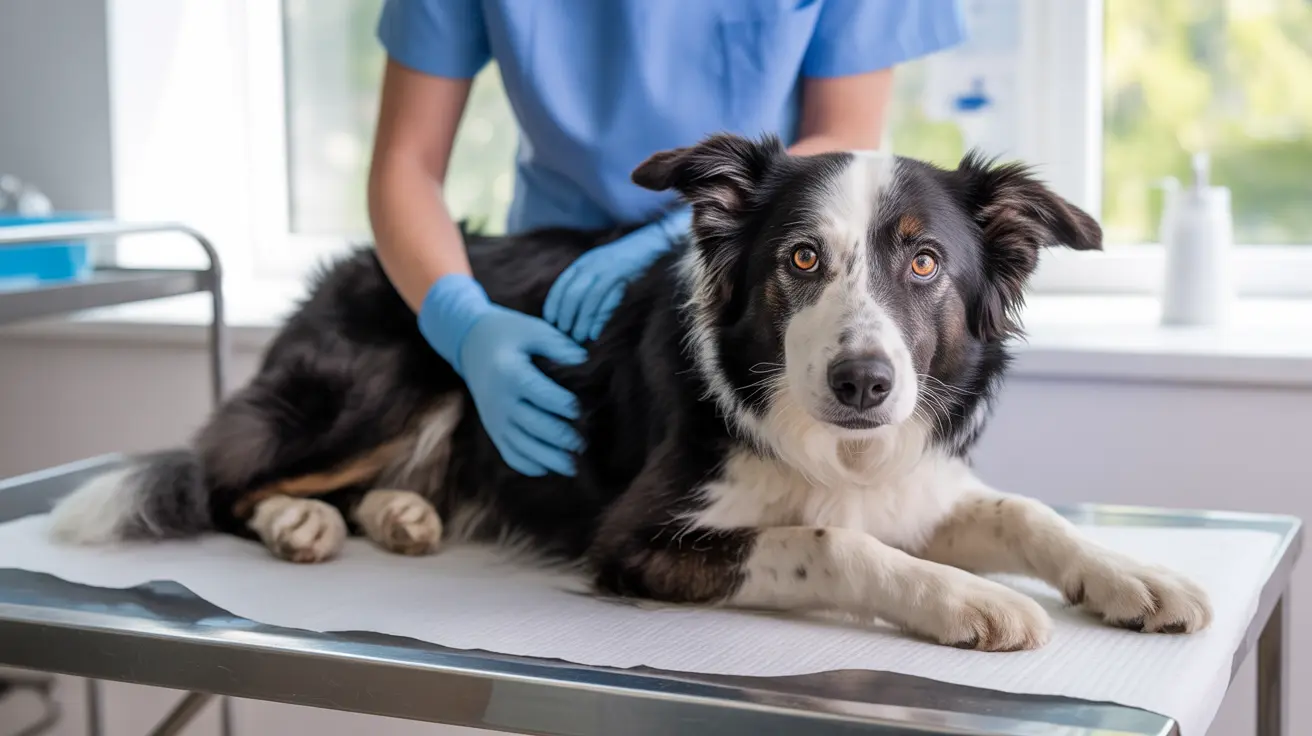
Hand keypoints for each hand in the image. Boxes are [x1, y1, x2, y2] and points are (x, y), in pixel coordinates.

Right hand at [419, 275, 586, 476]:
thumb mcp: (533, 329)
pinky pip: (508, 453)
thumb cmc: (510, 333)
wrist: (471, 342)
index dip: (560, 404)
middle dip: (559, 437)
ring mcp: (494, 417)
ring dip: (547, 459)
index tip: (579, 409)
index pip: (538, 394)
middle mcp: (499, 399)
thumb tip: (584, 360)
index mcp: (509, 373)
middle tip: (583, 444)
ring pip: (522, 445)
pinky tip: (547, 469)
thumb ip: (558, 344)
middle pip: (532, 425)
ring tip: (573, 467)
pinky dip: (527, 465)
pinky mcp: (493, 428)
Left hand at [544, 207, 690, 341]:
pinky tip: (594, 333)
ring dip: (581, 321)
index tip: (551, 323)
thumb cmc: (628, 262)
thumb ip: (589, 285)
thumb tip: (576, 312)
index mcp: (583, 262)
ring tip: (578, 338)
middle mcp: (591, 264)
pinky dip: (598, 319)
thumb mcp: (603, 270)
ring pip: (586, 300)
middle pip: (571, 295)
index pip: (560, 286)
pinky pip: (604, 300)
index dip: (553, 306)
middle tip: (564, 335)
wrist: (652, 244)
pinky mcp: (620, 275)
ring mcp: (606, 269)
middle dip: (565, 317)